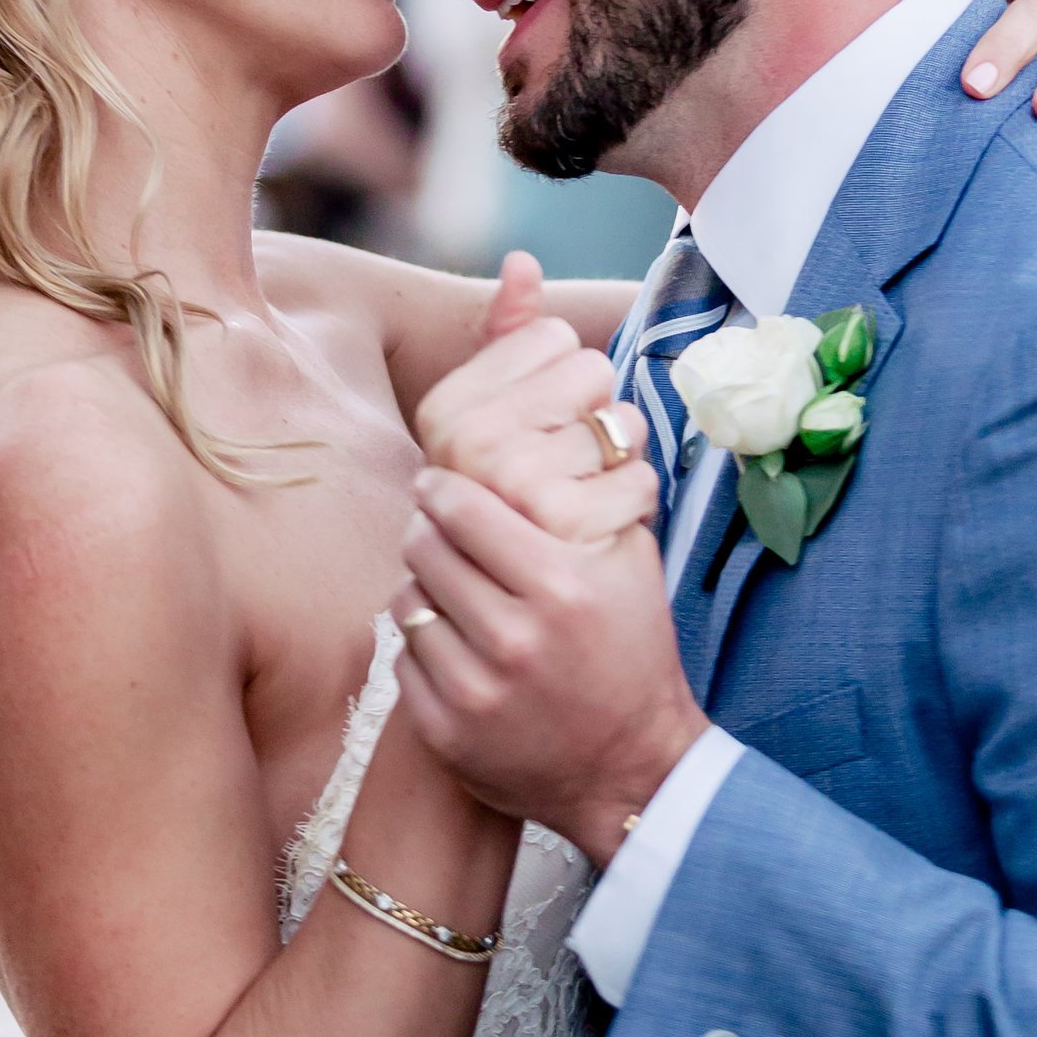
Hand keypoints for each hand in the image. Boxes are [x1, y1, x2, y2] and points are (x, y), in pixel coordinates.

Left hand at [401, 301, 698, 863]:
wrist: (633, 767)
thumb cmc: (629, 633)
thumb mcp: (625, 531)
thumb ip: (569, 410)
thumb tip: (519, 269)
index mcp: (564, 580)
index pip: (458, 500)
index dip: (452, 489)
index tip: (462, 491)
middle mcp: (519, 635)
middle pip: (423, 544)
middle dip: (436, 532)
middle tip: (461, 538)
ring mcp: (481, 691)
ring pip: (406, 597)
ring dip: (428, 584)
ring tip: (469, 591)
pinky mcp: (450, 734)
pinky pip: (403, 657)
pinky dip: (426, 644)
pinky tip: (467, 647)